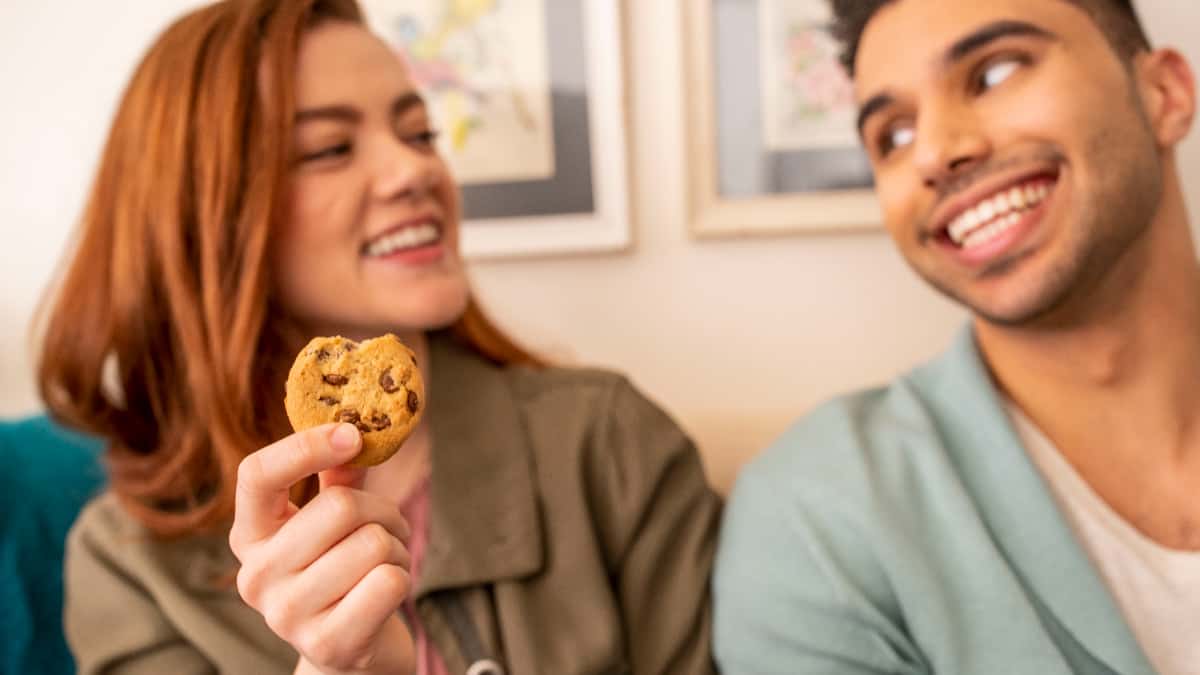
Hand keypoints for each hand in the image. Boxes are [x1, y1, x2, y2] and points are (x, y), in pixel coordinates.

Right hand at [229, 423, 414, 674]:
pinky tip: (388, 592)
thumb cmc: (343, 573)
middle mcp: (255, 575)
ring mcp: (285, 615)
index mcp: (249, 536)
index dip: (305, 446)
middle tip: (390, 528)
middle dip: (382, 511)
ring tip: (387, 564)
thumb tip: (355, 429)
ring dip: (397, 547)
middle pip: (339, 507)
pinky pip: (389, 581)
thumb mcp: (331, 524)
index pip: (256, 474)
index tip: (352, 435)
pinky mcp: (327, 644)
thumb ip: (336, 479)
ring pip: (372, 543)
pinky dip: (403, 577)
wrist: (351, 653)